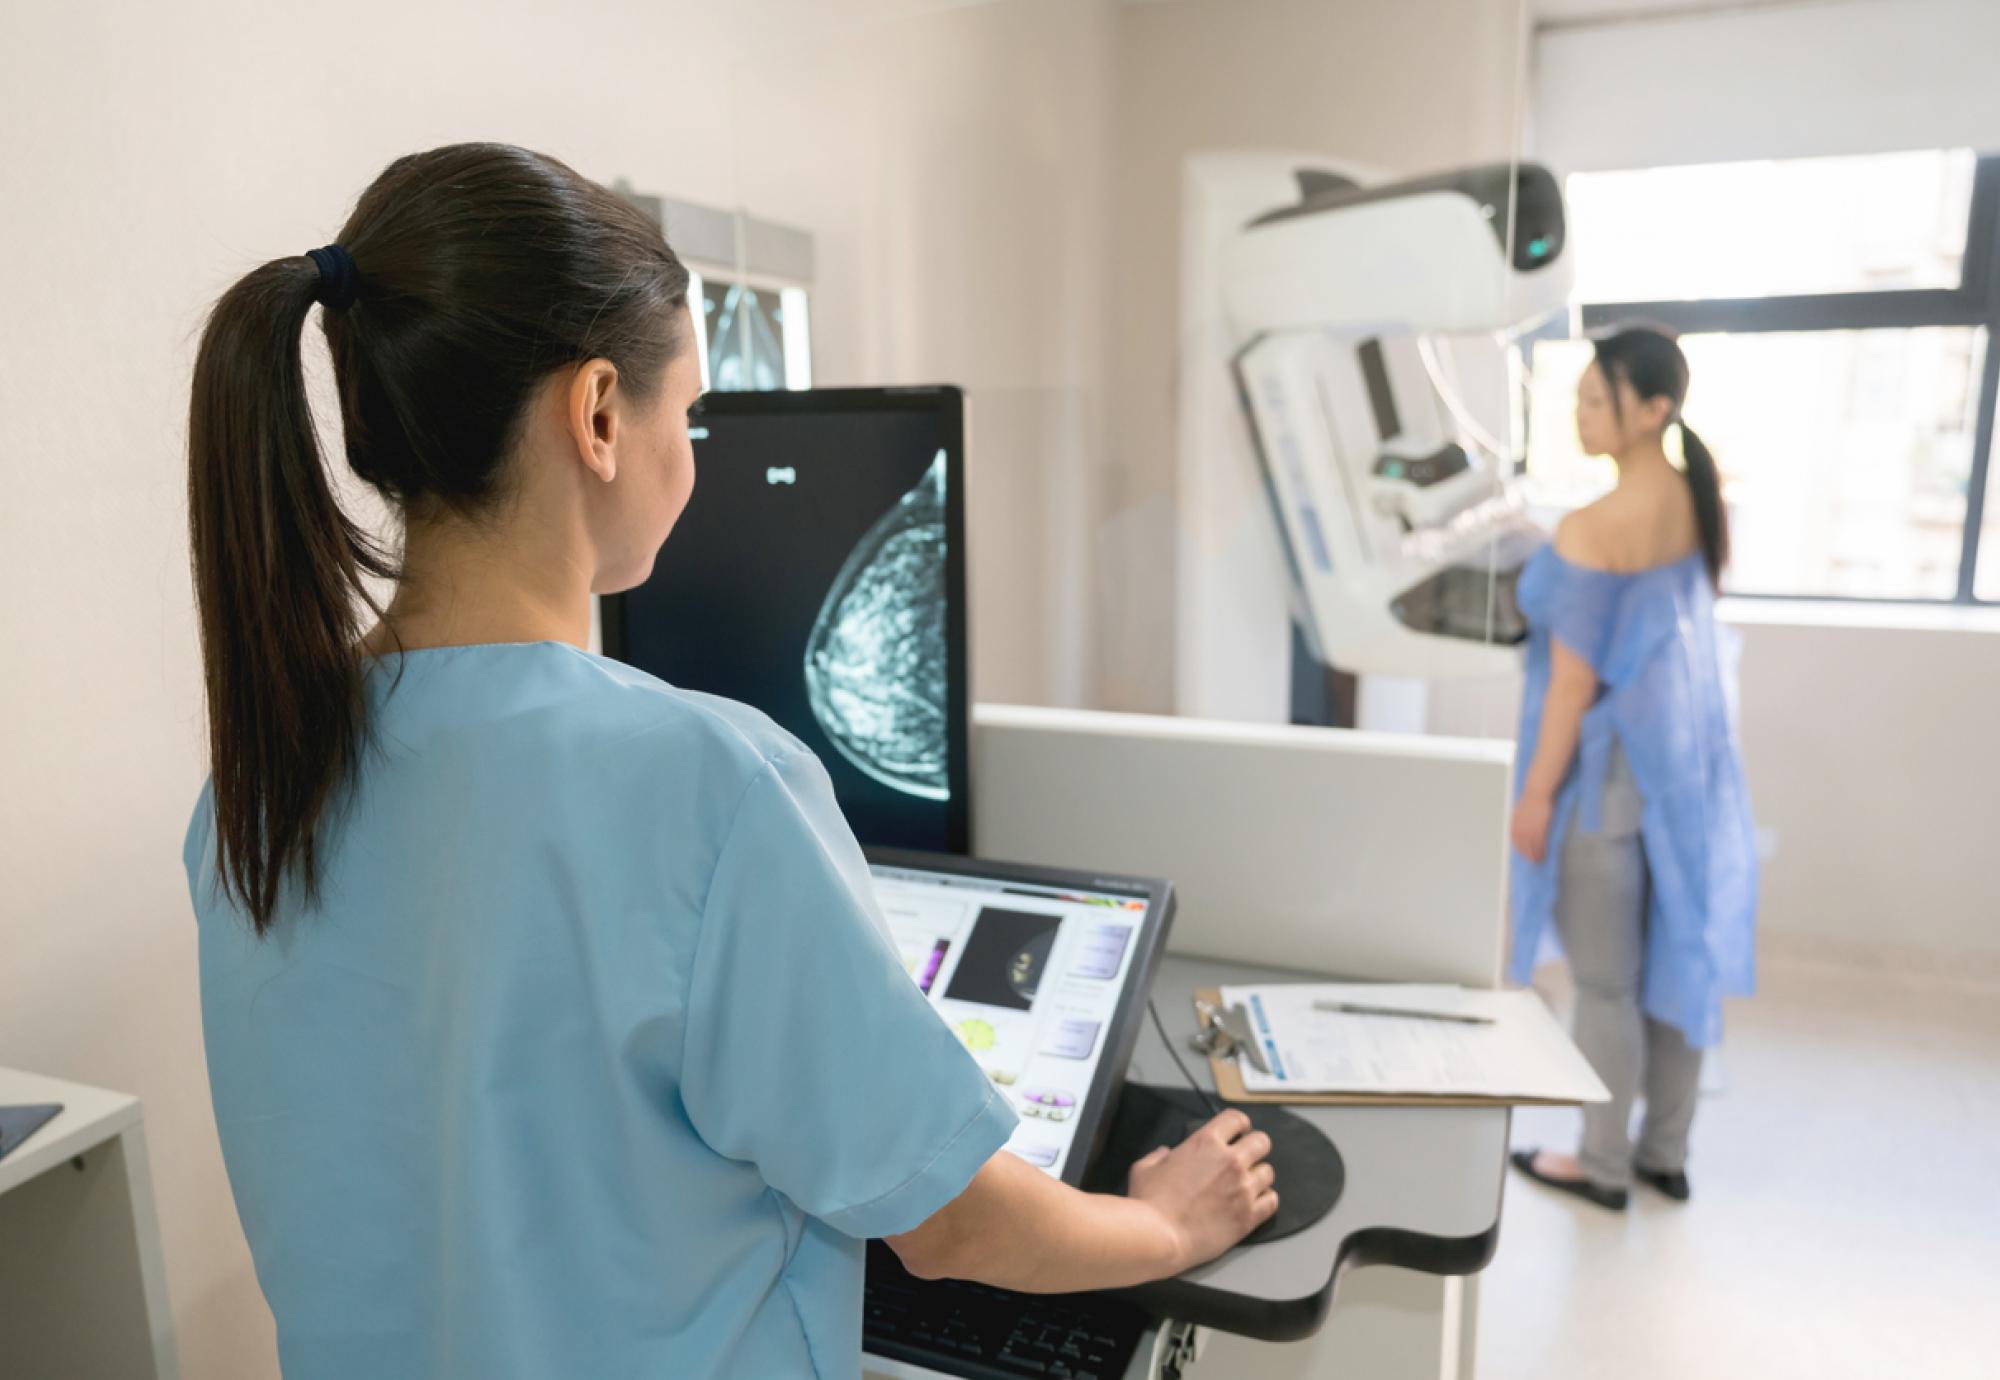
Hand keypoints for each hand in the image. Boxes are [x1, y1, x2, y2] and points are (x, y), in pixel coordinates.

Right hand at [1126, 1109, 1277, 1270]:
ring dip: (1259, 1176)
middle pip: (1261, 1142)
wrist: (1160, 1237)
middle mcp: (1230, 1161)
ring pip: (1269, 1172)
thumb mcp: (1143, 1168)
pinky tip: (1255, 1203)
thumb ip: (1157, 1156)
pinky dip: (1265, 1200)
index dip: (1240, 1124)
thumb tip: (1164, 1154)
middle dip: (1254, 1147)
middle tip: (1247, 1157)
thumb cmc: (1149, 1204)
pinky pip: (1272, 1201)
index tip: (1240, 1131)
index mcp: (1205, 1143)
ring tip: (1247, 1185)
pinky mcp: (1249, 1215)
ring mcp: (1242, 1188)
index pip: (1236, 1119)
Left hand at [1511, 789, 1553, 863]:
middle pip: (1522, 845)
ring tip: (1538, 861)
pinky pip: (1539, 842)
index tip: (1523, 855)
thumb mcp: (1521, 812)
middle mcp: (1519, 827)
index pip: (1514, 840)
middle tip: (1532, 862)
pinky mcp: (1539, 827)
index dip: (1519, 849)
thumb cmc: (1530, 801)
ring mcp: (1529, 827)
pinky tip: (1543, 853)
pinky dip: (1541, 849)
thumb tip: (1520, 831)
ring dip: (1534, 855)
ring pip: (1531, 845)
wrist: (1536, 792)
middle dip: (1527, 855)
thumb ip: (1519, 822)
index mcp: (1513, 823)